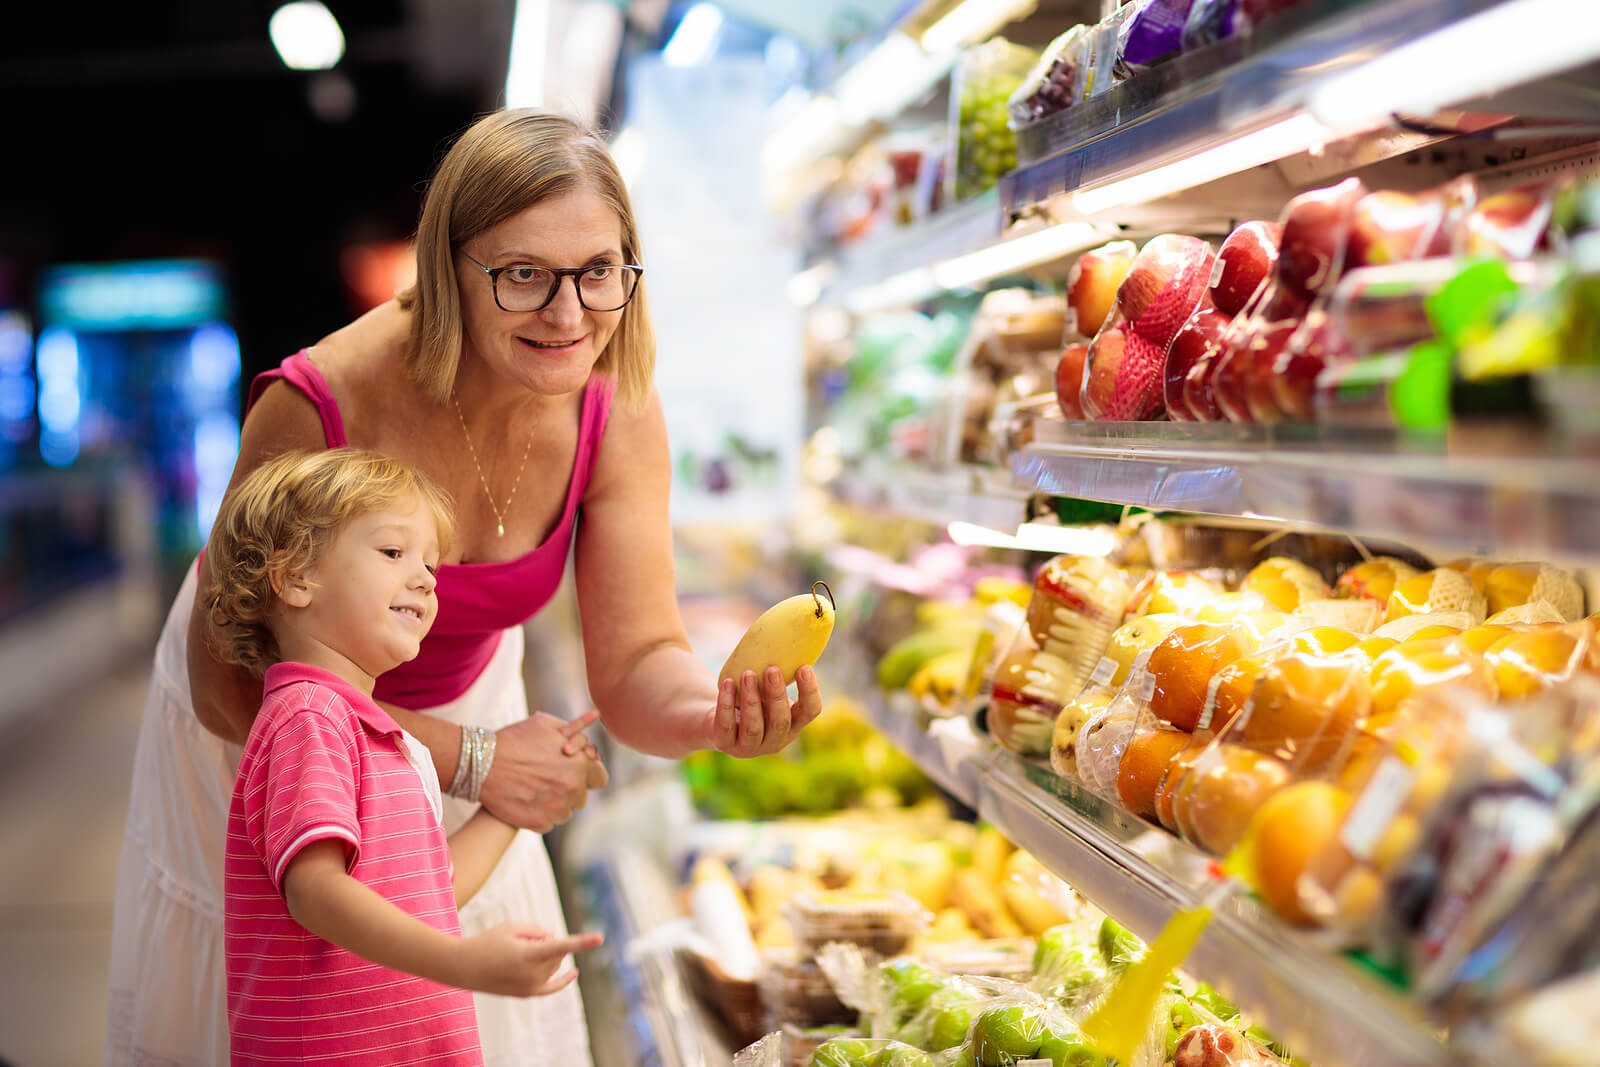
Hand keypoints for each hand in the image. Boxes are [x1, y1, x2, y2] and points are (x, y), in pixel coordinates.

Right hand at [456, 923, 603, 996]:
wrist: (464, 968)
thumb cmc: (487, 942)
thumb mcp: (511, 927)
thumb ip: (538, 929)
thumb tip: (556, 939)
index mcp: (528, 955)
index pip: (561, 946)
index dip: (581, 941)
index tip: (600, 937)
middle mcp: (533, 974)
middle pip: (556, 952)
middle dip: (546, 941)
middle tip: (522, 939)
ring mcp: (531, 986)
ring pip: (553, 965)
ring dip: (545, 954)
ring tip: (517, 952)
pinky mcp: (528, 994)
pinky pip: (551, 987)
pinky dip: (564, 980)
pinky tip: (575, 972)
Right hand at [479, 711, 608, 832]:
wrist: (483, 763)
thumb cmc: (515, 740)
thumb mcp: (546, 725)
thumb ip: (574, 727)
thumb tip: (596, 714)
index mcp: (580, 765)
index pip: (599, 778)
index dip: (586, 774)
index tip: (572, 770)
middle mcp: (573, 789)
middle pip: (582, 796)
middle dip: (570, 788)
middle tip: (550, 780)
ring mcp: (557, 809)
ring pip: (566, 811)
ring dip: (556, 803)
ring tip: (536, 789)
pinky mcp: (540, 823)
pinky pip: (549, 822)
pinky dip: (541, 814)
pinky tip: (527, 800)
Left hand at [705, 663, 822, 757]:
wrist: (715, 719)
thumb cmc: (750, 696)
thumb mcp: (766, 686)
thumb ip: (779, 667)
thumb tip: (789, 623)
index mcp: (793, 724)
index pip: (811, 711)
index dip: (810, 691)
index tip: (803, 666)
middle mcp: (774, 740)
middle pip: (780, 722)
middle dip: (777, 695)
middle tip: (772, 669)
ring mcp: (749, 747)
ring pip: (753, 727)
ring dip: (752, 699)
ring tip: (748, 674)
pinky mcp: (724, 743)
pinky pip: (726, 725)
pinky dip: (727, 704)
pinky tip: (728, 683)